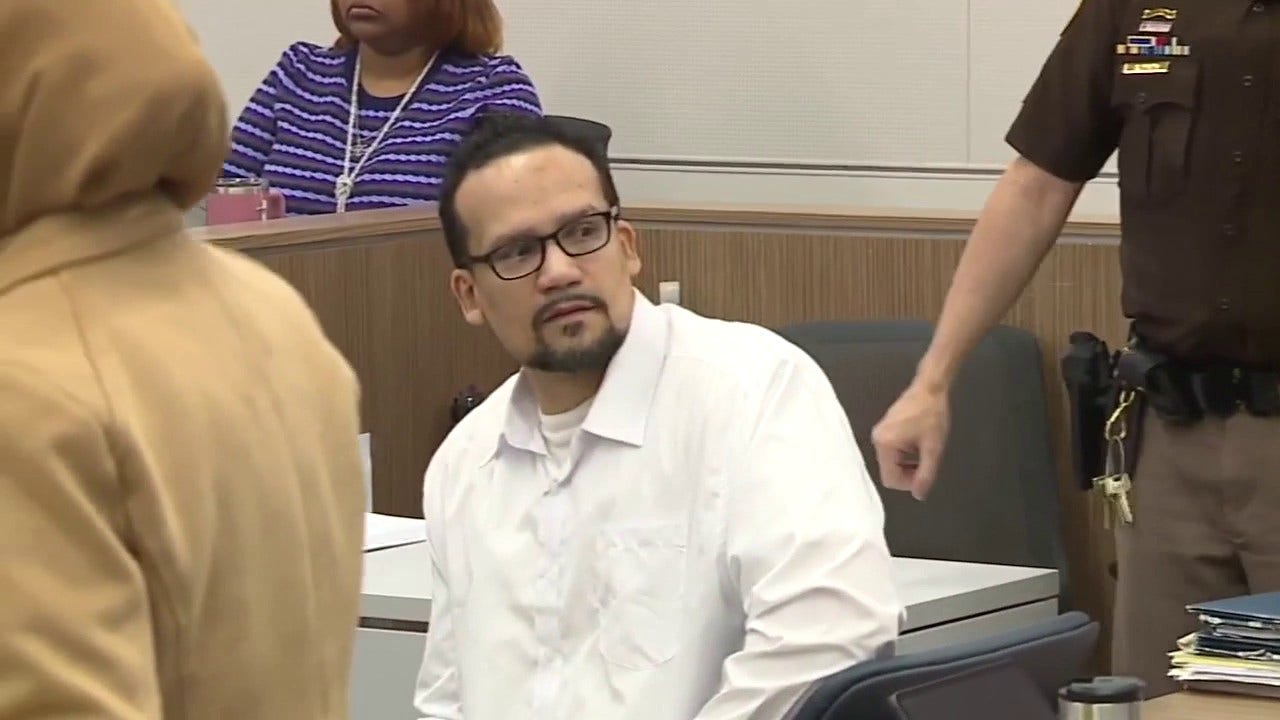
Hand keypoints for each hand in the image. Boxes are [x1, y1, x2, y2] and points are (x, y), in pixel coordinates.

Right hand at [870, 381, 949, 499]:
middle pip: (890, 471)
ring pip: (892, 462)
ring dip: (908, 462)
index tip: (924, 476)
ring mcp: (880, 433)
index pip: (890, 479)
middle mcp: (878, 439)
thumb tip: (919, 494)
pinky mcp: (885, 429)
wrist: (930, 389)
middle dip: (908, 472)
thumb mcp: (933, 448)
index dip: (908, 483)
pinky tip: (918, 442)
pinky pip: (892, 451)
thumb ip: (926, 474)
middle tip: (927, 463)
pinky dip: (905, 453)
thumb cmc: (931, 413)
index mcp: (885, 444)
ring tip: (924, 449)